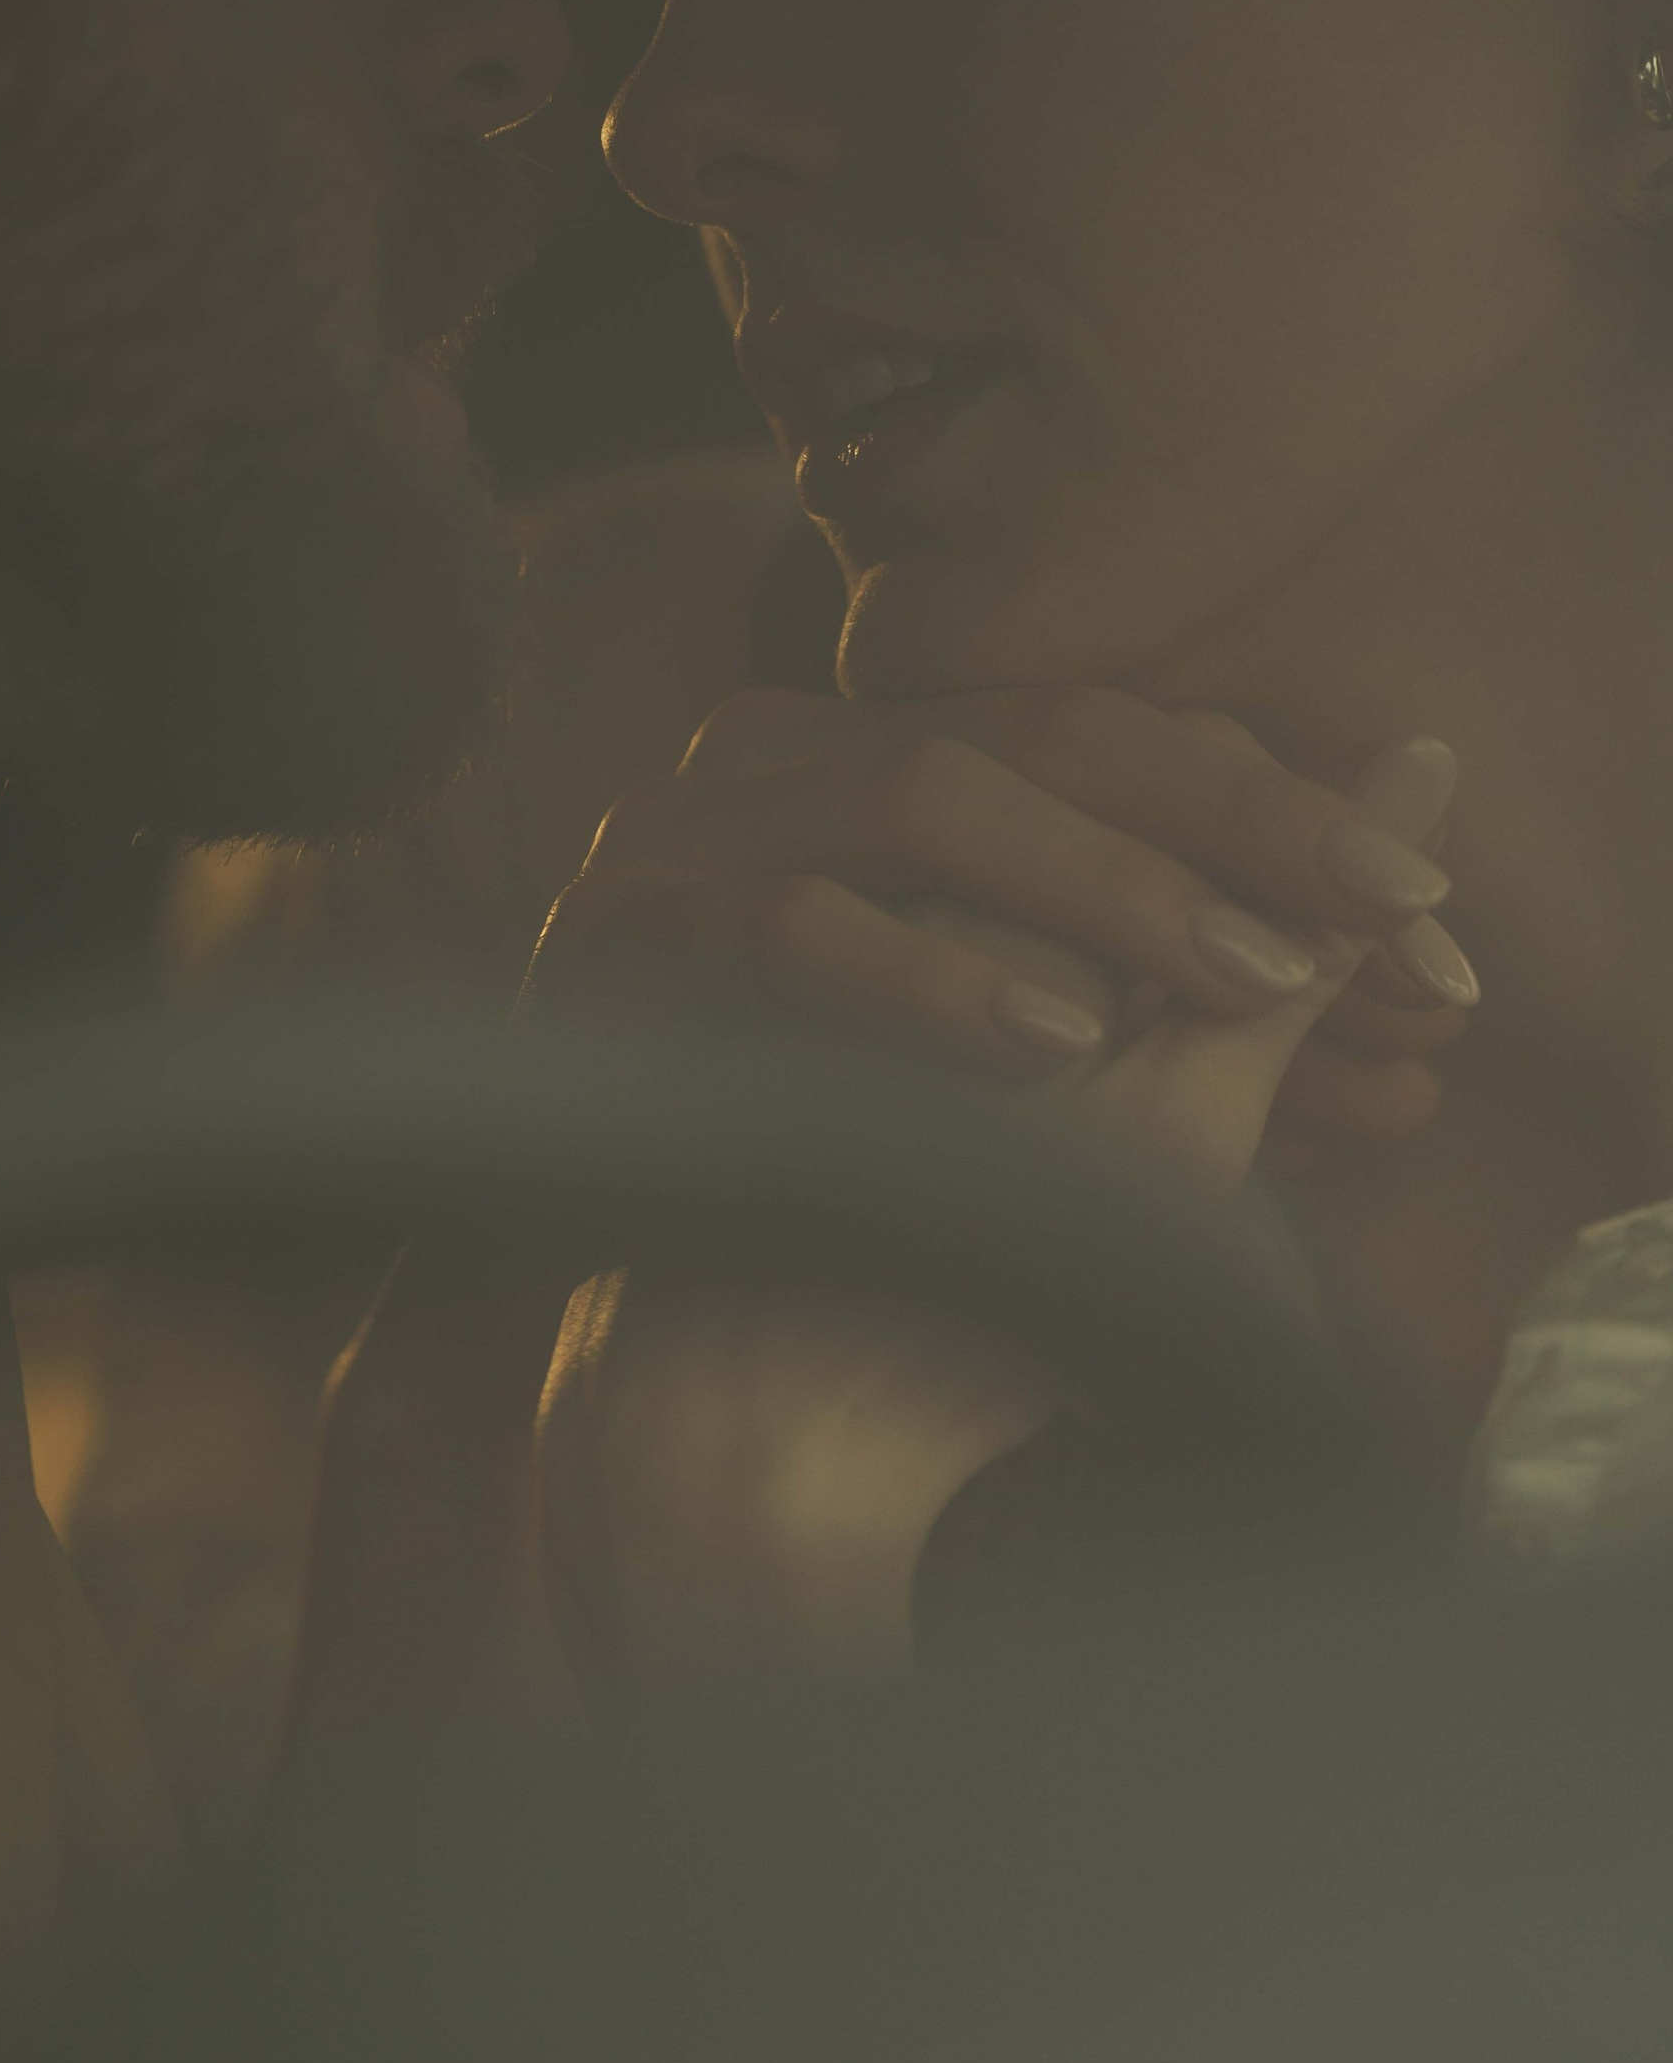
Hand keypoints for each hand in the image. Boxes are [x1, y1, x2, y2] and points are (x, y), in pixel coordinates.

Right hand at [525, 688, 1473, 1193]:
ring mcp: (697, 826)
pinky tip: (1054, 1044)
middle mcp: (793, 753)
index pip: (1117, 736)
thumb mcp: (1075, 1049)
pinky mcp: (627, 929)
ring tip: (1248, 982)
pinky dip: (932, 978)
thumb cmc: (878, 1168)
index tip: (1435, 926)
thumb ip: (1220, 958)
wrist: (656, 1329)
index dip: (1288, 813)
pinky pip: (793, 925)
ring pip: (926, 795)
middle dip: (1237, 825)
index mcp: (887, 757)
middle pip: (1048, 733)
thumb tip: (1418, 844)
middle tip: (1388, 917)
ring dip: (1104, 887)